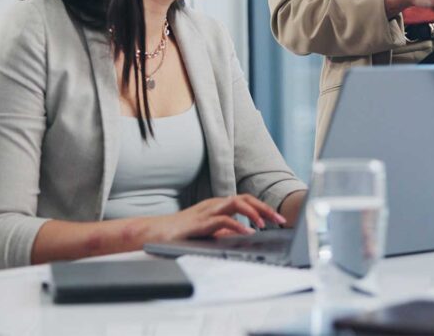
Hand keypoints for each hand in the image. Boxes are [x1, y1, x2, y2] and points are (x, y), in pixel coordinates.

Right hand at [148, 195, 286, 241]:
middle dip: (265, 208)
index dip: (264, 208)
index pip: (246, 201)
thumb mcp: (208, 233)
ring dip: (254, 213)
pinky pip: (221, 219)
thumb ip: (224, 232)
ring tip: (265, 224)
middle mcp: (215, 204)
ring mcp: (207, 211)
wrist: (153, 233)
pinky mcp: (199, 222)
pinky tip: (245, 232)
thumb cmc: (180, 233)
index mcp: (218, 206)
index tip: (279, 219)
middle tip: (280, 220)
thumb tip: (243, 236)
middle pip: (246, 198)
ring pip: (236, 203)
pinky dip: (236, 225)